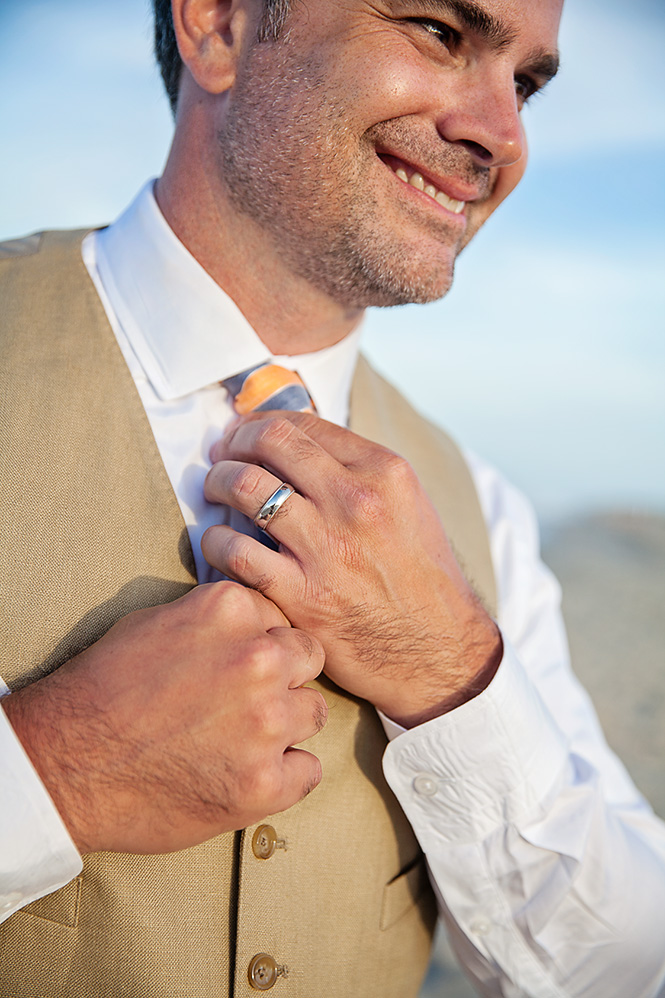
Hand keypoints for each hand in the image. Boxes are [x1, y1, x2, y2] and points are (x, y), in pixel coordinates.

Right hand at [2, 583, 326, 854]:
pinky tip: (247, 773)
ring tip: (241, 739)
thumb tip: (256, 620)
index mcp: (231, 611)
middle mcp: (258, 660)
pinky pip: (309, 769)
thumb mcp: (158, 621)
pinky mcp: (265, 782)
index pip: (283, 620)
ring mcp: (266, 723)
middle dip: (285, 678)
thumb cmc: (105, 689)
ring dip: (286, 726)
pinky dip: (285, 775)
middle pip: (309, 659)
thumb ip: (218, 618)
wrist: (67, 763)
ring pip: (315, 713)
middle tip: (247, 702)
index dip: (263, 644)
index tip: (240, 665)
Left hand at [202, 414, 501, 726]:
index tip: (243, 436)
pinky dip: (215, 541)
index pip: (302, 424)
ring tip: (214, 492)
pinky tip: (218, 544)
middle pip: (270, 442)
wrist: (438, 652)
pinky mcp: (302, 595)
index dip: (260, 424)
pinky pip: (235, 551)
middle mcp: (356, 501)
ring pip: (244, 487)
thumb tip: (297, 448)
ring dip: (218, 483)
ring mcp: (327, 547)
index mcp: (384, 472)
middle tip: (221, 456)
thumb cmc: (421, 579)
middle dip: (234, 444)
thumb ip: (358, 473)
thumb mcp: (407, 506)